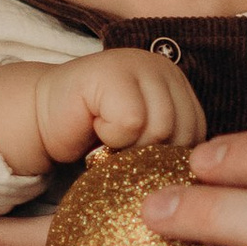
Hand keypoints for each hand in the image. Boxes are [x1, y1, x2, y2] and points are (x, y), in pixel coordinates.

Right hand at [0, 49, 209, 176]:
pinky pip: (131, 122)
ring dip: (127, 147)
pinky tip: (92, 125)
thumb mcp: (147, 142)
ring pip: (159, 128)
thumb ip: (174, 148)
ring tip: (105, 137)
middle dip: (148, 154)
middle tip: (117, 146)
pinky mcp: (110, 71)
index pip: (198, 132)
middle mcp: (162, 67)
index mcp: (177, 82)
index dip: (167, 156)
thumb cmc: (94, 135)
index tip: (135, 151)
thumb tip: (202, 182)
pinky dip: (109, 137)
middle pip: (181, 132)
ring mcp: (136, 64)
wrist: (44, 119)